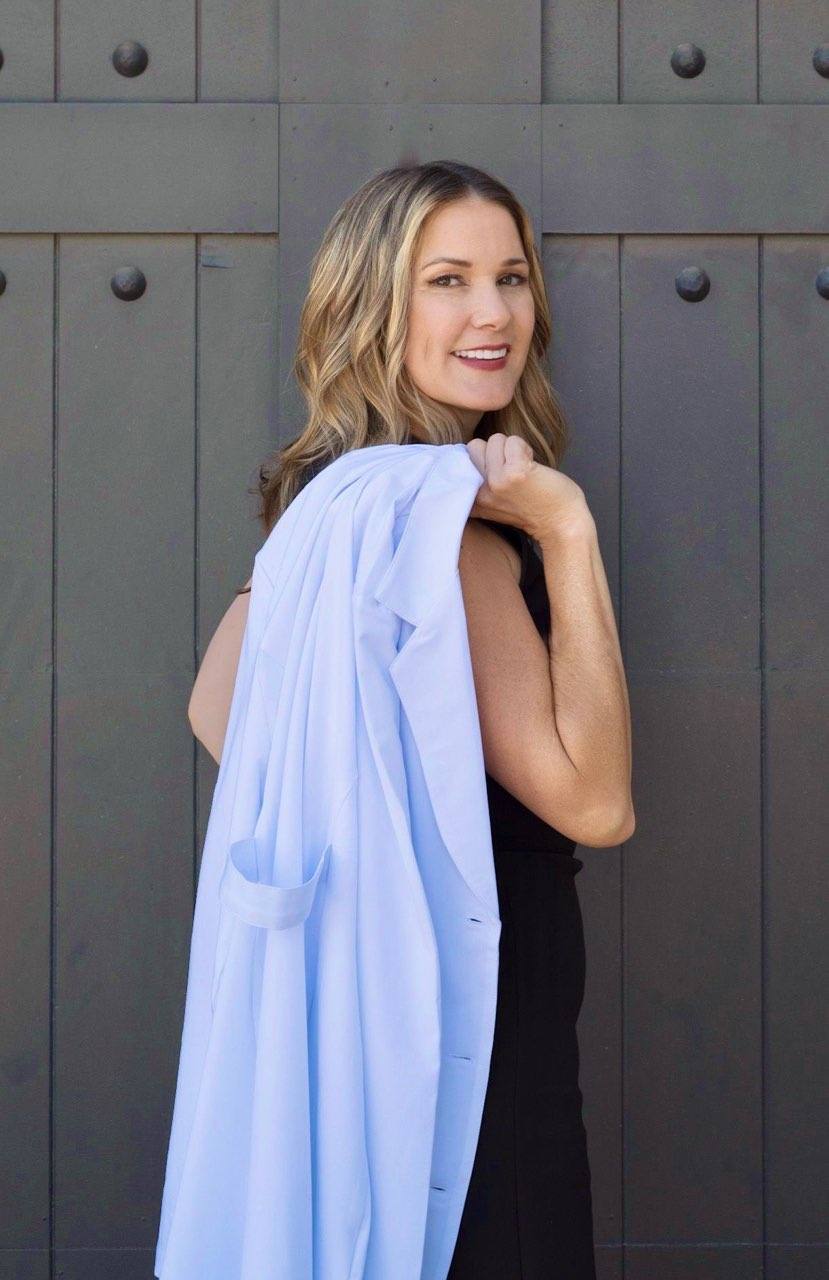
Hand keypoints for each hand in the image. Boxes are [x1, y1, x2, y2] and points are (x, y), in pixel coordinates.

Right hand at [465, 433, 588, 541]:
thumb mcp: (495, 501)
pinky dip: (525, 448)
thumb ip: (481, 482)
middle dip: (495, 450)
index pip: (460, 461)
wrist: (561, 525)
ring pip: (494, 440)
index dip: (482, 459)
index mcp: (471, 500)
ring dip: (512, 448)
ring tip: (524, 468)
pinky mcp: (514, 474)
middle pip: (474, 446)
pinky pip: (513, 441)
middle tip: (513, 468)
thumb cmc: (534, 509)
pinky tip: (533, 466)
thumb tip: (475, 449)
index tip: (499, 474)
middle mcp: (478, 492)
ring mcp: (495, 482)